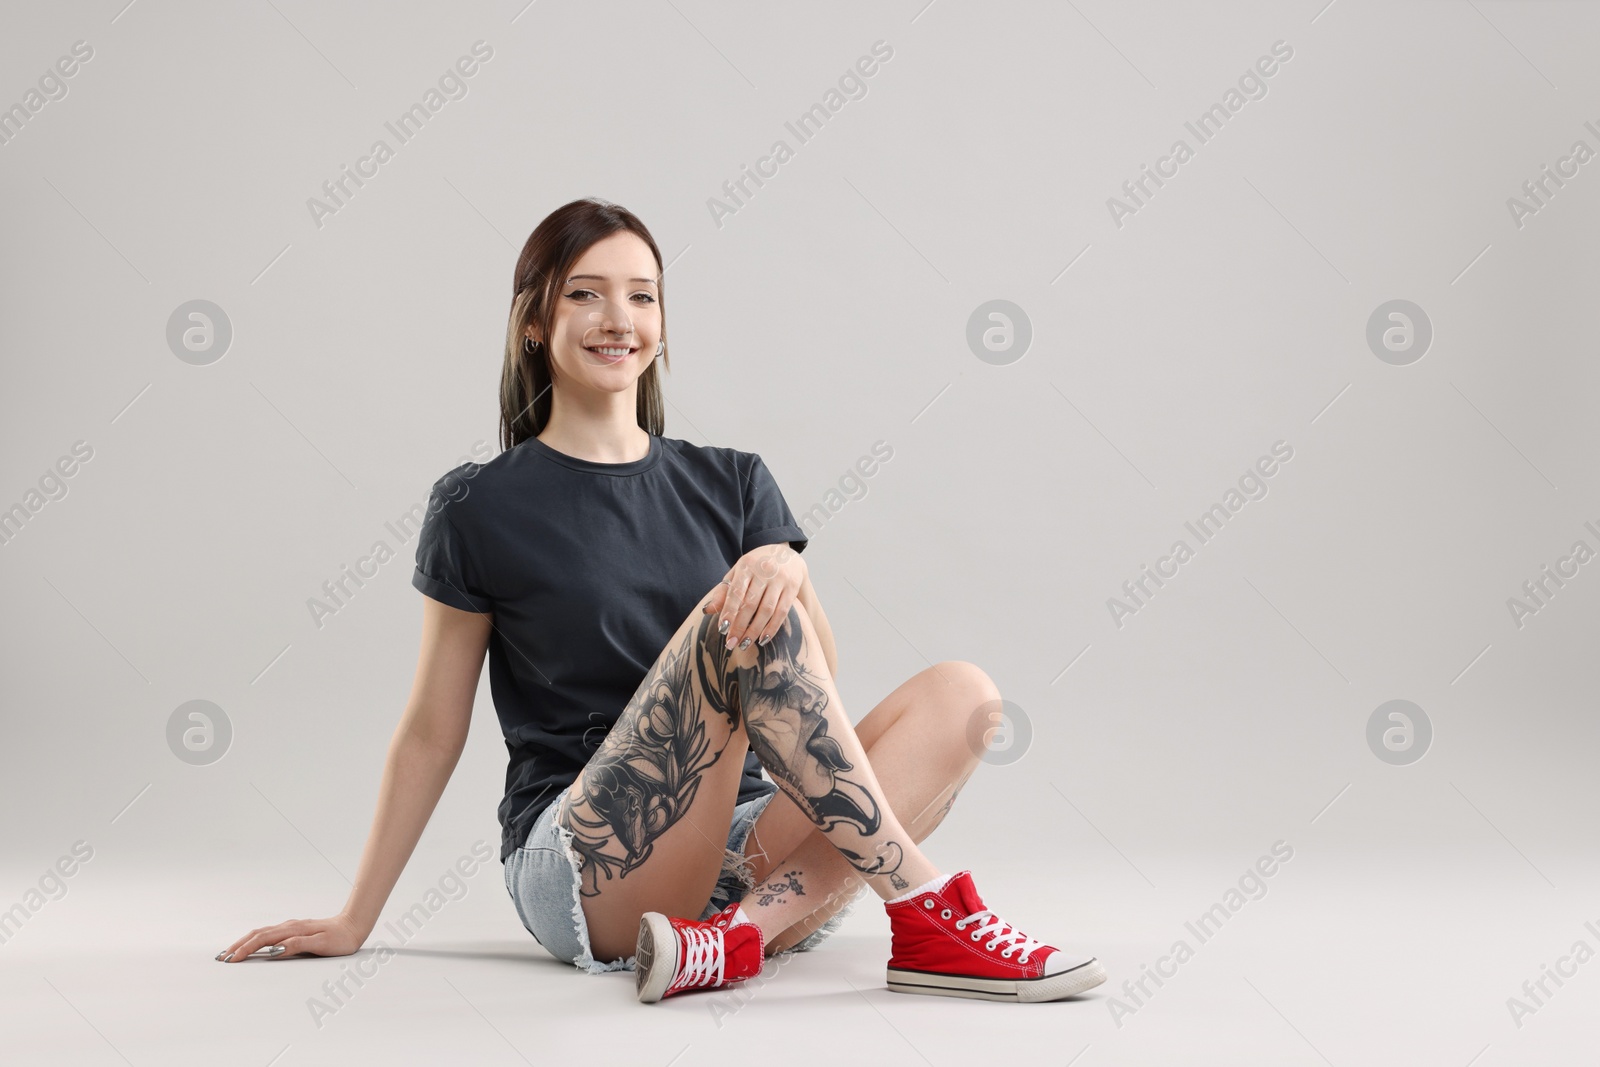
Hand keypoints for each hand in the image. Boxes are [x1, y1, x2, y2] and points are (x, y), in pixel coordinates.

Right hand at [215, 912, 366, 962]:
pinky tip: (252, 945)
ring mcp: (291, 927)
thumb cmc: (340, 938)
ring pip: (262, 933)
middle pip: (257, 934)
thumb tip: (275, 949)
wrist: (354, 925)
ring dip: (245, 942)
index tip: (232, 960)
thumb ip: (297, 945)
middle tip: (222, 958)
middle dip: (238, 945)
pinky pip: (270, 934)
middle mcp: (289, 926)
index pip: (263, 940)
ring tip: (231, 952)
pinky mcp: (294, 930)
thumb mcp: (321, 944)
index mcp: (293, 930)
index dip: (245, 949)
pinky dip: (256, 939)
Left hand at [703, 543, 805, 651]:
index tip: (722, 630)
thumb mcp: (737, 573)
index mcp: (746, 565)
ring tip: (745, 644)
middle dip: (740, 626)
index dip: (729, 612)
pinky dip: (772, 628)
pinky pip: (782, 612)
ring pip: (767, 610)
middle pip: (751, 604)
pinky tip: (763, 639)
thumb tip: (707, 611)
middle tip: (731, 644)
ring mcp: (780, 579)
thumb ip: (723, 591)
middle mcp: (764, 571)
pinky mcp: (792, 588)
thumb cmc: (755, 567)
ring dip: (755, 630)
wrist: (785, 554)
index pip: (736, 592)